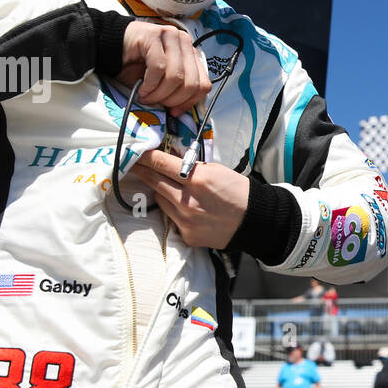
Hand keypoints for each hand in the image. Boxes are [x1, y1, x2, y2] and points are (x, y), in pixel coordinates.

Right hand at [116, 22, 210, 115]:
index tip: (174, 112)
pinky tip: (141, 89)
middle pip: (191, 83)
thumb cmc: (135, 67)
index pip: (204, 84)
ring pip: (176, 76)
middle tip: (155, 103)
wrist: (109, 47)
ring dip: (159, 93)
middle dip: (172, 100)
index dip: (190, 102)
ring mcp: (170, 36)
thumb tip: (182, 111)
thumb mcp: (161, 82)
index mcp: (191, 54)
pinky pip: (159, 67)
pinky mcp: (154, 35)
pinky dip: (150, 84)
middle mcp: (184, 42)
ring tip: (146, 97)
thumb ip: (176, 91)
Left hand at [134, 150, 249, 247]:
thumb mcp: (216, 170)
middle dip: (142, 170)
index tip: (133, 152)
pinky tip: (189, 210)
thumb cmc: (238, 192)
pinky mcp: (186, 235)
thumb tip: (170, 161)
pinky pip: (171, 218)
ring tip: (174, 190)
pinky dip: (175, 211)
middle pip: (153, 181)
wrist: (254, 221)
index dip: (144, 156)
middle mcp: (187, 200)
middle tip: (133, 164)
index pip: (161, 163)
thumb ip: (191, 167)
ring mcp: (185, 220)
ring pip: (160, 199)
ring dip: (162, 192)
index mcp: (197, 179)